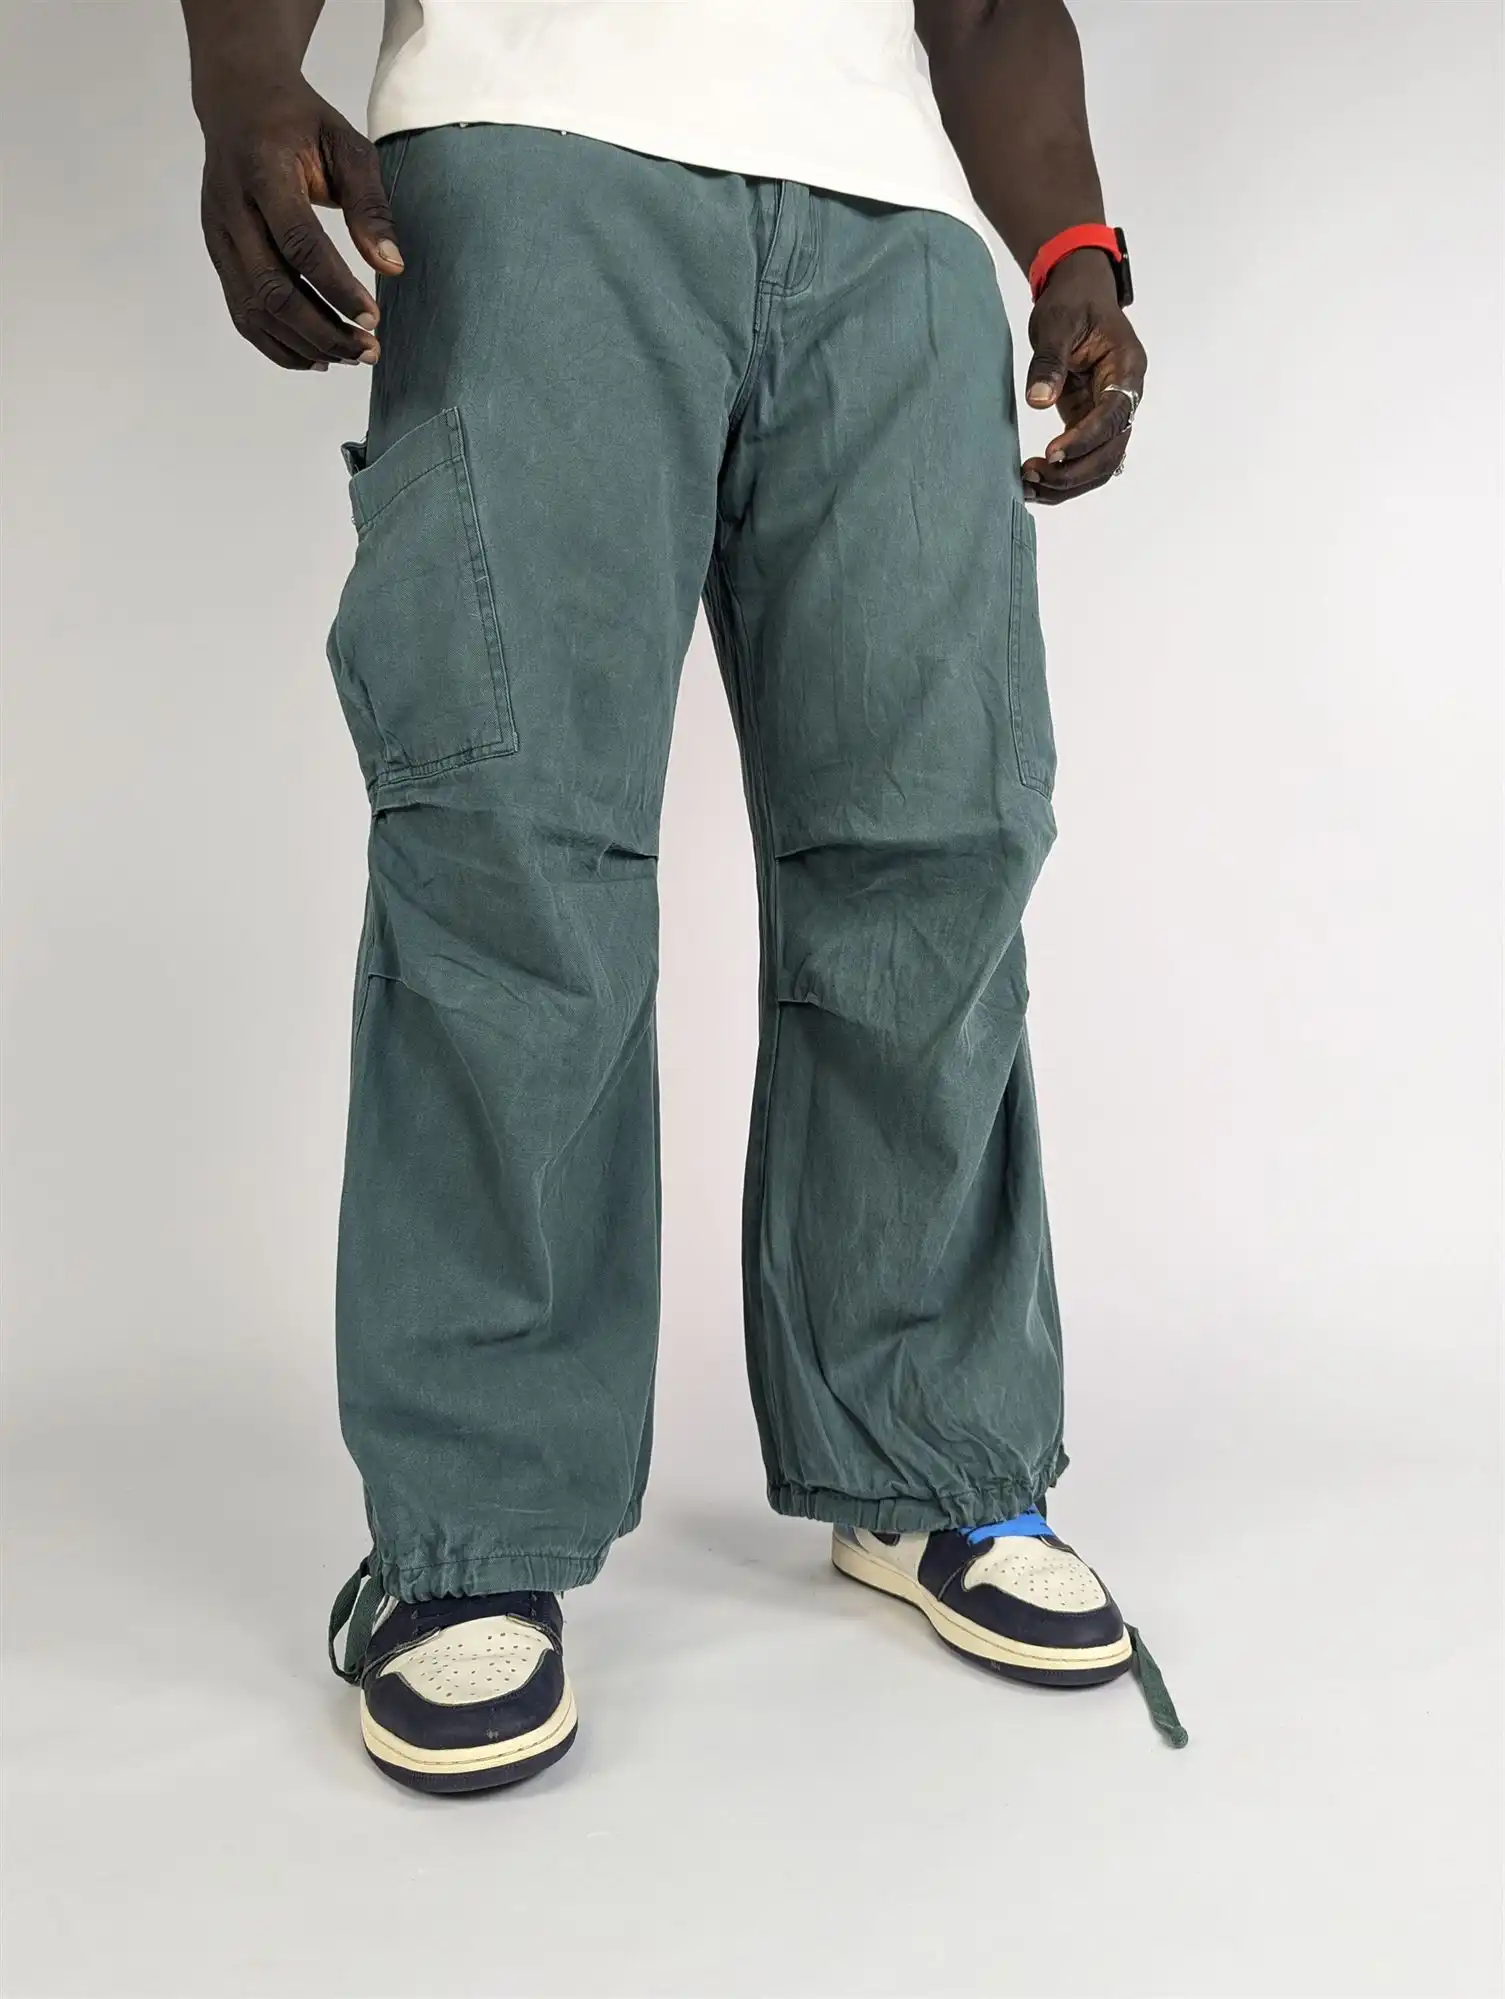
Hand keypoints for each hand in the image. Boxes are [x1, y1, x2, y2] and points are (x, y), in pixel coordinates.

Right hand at [195, 72, 402, 370]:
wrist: (238, 100)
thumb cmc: (299, 122)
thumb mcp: (346, 145)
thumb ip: (370, 204)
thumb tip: (392, 266)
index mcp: (262, 170)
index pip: (298, 243)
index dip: (336, 287)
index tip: (374, 318)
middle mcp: (230, 207)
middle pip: (272, 288)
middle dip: (323, 329)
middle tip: (368, 350)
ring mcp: (218, 234)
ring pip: (254, 309)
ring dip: (304, 343)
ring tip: (350, 357)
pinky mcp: (218, 253)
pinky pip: (242, 312)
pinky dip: (277, 343)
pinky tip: (316, 356)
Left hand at [1021, 249, 1145, 504]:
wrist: (1078, 293)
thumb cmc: (1072, 300)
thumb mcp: (1057, 321)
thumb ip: (1050, 361)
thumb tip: (1039, 401)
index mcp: (1126, 369)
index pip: (1113, 416)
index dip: (1084, 439)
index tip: (1052, 452)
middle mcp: (1125, 397)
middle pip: (1111, 452)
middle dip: (1074, 471)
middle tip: (1032, 475)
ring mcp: (1109, 413)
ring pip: (1101, 464)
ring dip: (1068, 483)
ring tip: (1028, 486)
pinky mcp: (1090, 421)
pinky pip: (1084, 459)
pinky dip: (1062, 475)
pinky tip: (1033, 482)